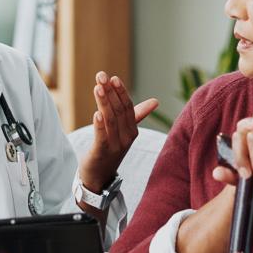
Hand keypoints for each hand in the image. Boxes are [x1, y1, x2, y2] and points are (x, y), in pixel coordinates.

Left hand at [78, 71, 158, 191]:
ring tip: (98, 87)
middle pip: (120, 111)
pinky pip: (102, 137)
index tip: (113, 78)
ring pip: (111, 120)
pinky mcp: (102, 153)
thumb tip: (156, 101)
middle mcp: (126, 138)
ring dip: (104, 102)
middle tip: (101, 76)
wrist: (99, 177)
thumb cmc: (110, 150)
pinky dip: (100, 125)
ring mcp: (115, 146)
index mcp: (132, 130)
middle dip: (110, 92)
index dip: (121, 92)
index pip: (129, 108)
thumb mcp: (124, 132)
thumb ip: (137, 115)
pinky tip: (96, 113)